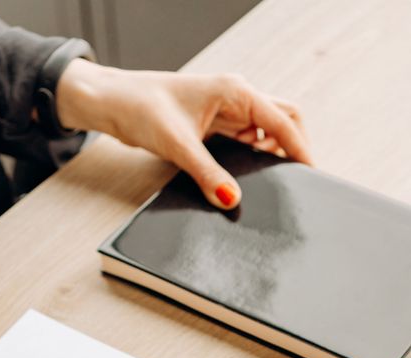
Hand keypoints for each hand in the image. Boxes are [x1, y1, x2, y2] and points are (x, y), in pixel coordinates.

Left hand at [56, 59, 312, 208]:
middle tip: (295, 180)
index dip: (300, 148)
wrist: (113, 104)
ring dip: (270, 156)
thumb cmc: (141, 108)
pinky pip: (244, 143)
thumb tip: (231, 199)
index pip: (282, 120)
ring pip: (264, 134)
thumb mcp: (178, 145)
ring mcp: (226, 113)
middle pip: (282, 122)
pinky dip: (250, 159)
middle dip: (292, 149)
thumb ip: (207, 174)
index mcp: (235, 91)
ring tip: (272, 183)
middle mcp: (235, 99)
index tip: (311, 172)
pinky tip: (245, 178)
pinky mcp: (214, 127)